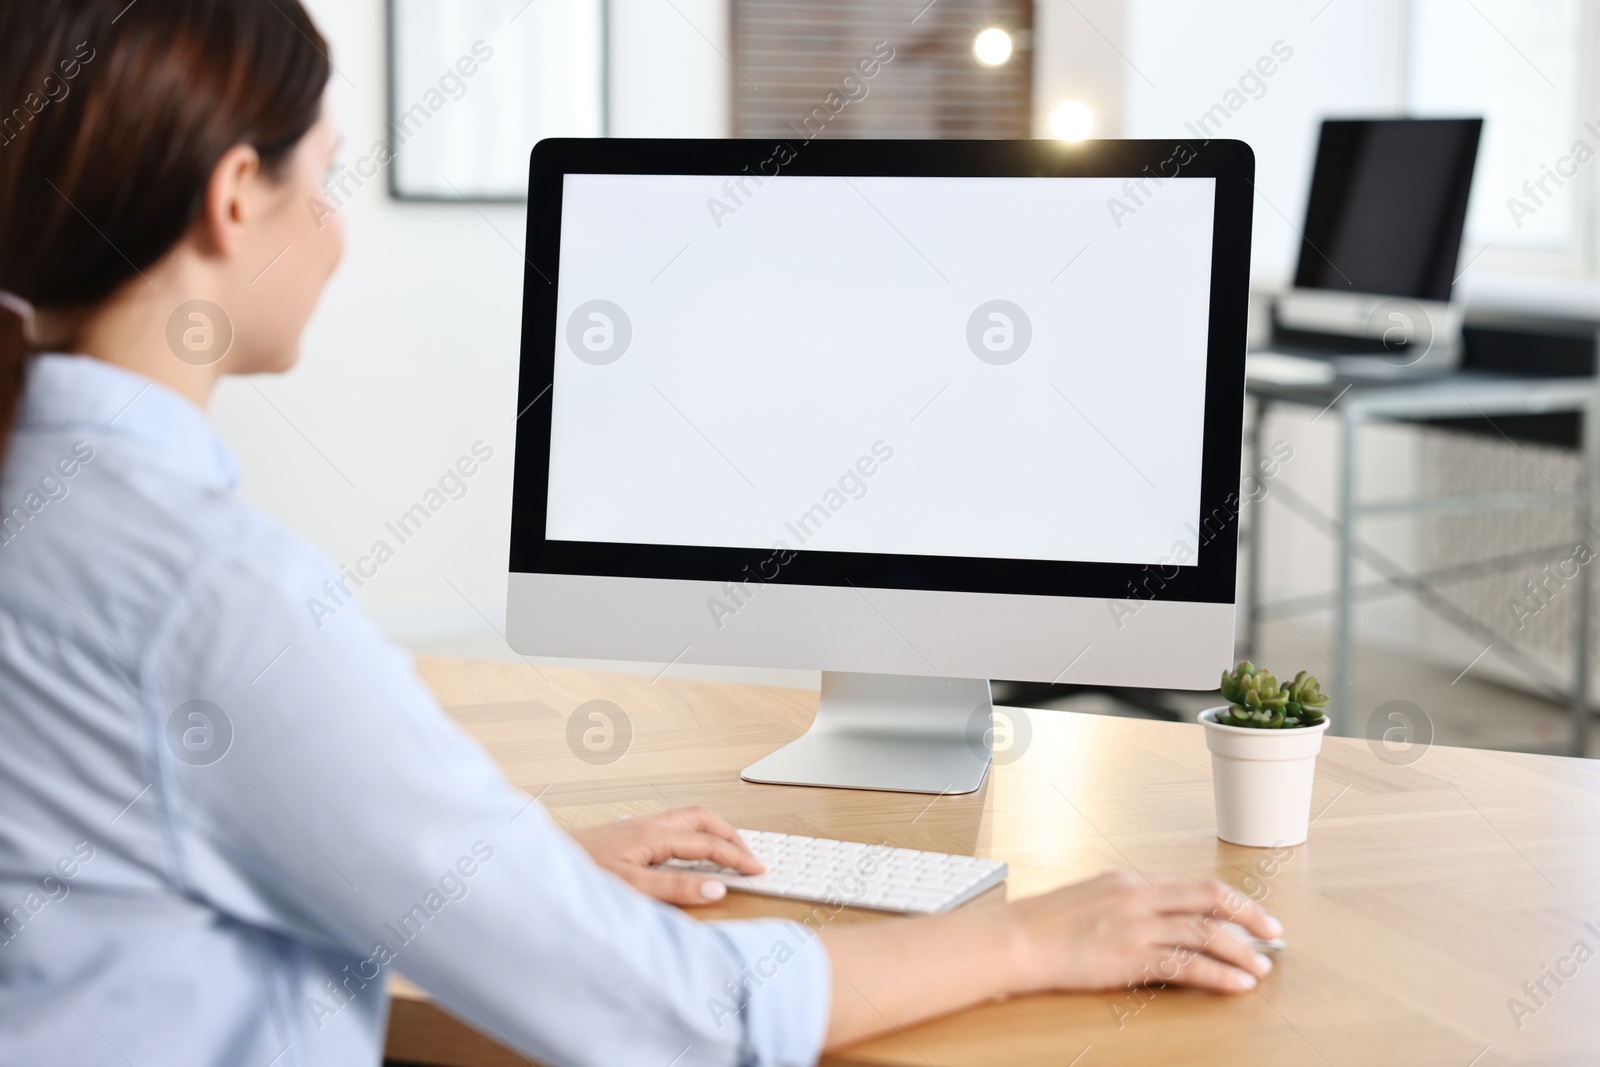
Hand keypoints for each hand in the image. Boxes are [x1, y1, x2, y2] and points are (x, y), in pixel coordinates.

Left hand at [570, 806, 763, 906]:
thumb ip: (674, 889)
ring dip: (711, 833)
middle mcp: (646, 825)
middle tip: (749, 855)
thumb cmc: (578, 872)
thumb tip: (715, 888)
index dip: (736, 857)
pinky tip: (686, 854)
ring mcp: (635, 827)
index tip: (757, 869)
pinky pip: (671, 827)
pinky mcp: (625, 835)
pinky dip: (691, 836)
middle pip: (701, 819)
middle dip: (730, 835)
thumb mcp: (630, 888)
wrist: (539, 863)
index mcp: (653, 835)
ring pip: (686, 820)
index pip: (707, 844)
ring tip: (726, 852)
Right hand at [1005, 871, 1281, 994]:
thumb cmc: (1045, 923)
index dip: (1229, 900)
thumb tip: (1159, 914)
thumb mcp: (1091, 897)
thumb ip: (1127, 901)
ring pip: (1205, 932)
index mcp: (1130, 880)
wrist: (1016, 938)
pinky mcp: (1130, 957)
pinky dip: (1218, 975)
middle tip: (1273, 933)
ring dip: (1241, 951)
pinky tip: (1236, 984)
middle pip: (1209, 899)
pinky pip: (1186, 965)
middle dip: (1248, 916)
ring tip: (1261, 968)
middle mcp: (1138, 897)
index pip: (1193, 885)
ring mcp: (1136, 926)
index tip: (1251, 913)